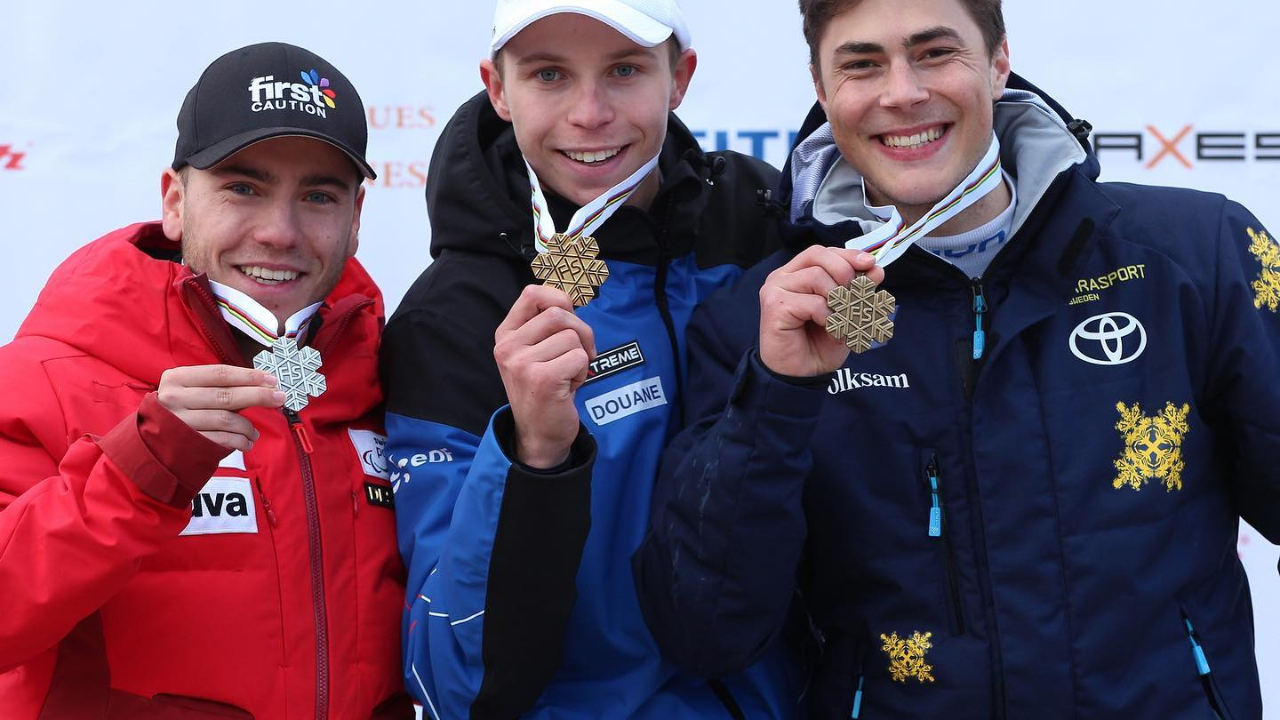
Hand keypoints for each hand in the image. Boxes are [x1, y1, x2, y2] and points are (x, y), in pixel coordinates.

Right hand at [156, 365, 284, 451]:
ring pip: (226, 420)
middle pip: (226, 395)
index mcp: (177, 378)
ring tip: (255, 432)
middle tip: (280, 397)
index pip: (220, 373)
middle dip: (258, 396)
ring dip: (248, 426)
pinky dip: (240, 440)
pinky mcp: (186, 443)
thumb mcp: (188, 392)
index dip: (249, 376)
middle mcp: (174, 398)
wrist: (149, 446)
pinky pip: (222, 440)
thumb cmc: (178, 413)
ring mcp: (179, 422)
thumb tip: (263, 386)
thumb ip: (218, 388)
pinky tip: (247, 441)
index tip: (272, 379)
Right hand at [494, 285, 595, 468]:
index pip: (532, 294)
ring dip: (581, 355)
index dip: (559, 299)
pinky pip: (579, 357)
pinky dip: (583, 371)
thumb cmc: (545, 387)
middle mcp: (508, 347)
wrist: (539, 434)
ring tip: (568, 374)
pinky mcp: (542, 379)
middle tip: (582, 352)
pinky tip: (569, 387)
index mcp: (505, 335)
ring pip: (572, 337)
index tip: (569, 318)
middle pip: (558, 314)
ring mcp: (522, 363)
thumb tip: (570, 300)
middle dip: (582, 331)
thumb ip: (546, 325)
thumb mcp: (536, 351)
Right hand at [758, 247, 884, 376]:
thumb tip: (876, 269)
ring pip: (816, 277)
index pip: (823, 252)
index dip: (849, 256)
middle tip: (856, 295)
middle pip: (818, 255)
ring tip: (843, 321)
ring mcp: (775, 290)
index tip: (871, 265)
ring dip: (839, 300)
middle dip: (845, 271)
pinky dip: (829, 317)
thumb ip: (857, 290)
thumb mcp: (847, 312)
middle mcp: (783, 277)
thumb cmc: (819, 343)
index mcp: (797, 273)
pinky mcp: (774, 306)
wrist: (802, 375)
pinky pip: (812, 302)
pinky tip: (831, 330)